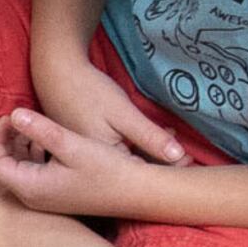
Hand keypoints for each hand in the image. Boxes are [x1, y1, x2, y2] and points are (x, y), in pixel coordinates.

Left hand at [0, 106, 168, 220]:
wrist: (138, 192)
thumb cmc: (108, 169)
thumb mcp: (72, 145)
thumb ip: (40, 129)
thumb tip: (13, 114)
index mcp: (31, 187)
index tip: (9, 117)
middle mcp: (32, 197)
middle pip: (1, 165)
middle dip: (5, 139)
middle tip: (18, 116)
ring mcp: (44, 198)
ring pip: (17, 168)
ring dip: (19, 145)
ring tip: (32, 123)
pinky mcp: (56, 194)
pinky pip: (33, 172)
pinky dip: (33, 153)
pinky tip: (48, 138)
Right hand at [29, 57, 188, 166]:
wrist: (56, 74)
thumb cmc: (90, 91)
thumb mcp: (124, 114)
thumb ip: (150, 137)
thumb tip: (179, 158)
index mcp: (104, 163)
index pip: (143, 172)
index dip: (169, 166)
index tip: (191, 159)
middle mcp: (93, 166)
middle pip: (134, 169)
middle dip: (161, 160)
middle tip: (188, 153)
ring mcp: (87, 158)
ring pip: (126, 160)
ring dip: (149, 151)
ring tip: (172, 141)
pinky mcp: (85, 147)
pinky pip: (115, 151)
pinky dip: (133, 145)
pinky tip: (148, 136)